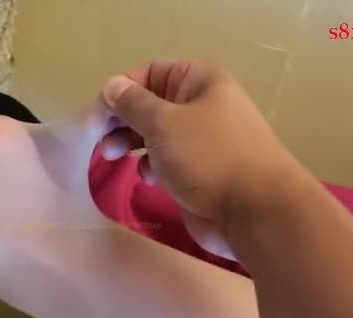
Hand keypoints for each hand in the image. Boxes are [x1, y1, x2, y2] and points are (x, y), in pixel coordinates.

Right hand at [100, 60, 302, 258]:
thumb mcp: (163, 122)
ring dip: (132, 143)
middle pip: (150, 104)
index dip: (120, 91)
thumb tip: (112, 86)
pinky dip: (153, 166)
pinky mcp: (201, 170)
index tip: (96, 118)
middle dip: (122, 120)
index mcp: (199, 80)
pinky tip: (146, 177)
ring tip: (113, 157)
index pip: (149, 73)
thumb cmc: (208, 156)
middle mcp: (202, 104)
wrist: (255, 210)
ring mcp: (203, 139)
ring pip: (157, 134)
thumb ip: (132, 104)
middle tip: (99, 140)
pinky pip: (168, 160)